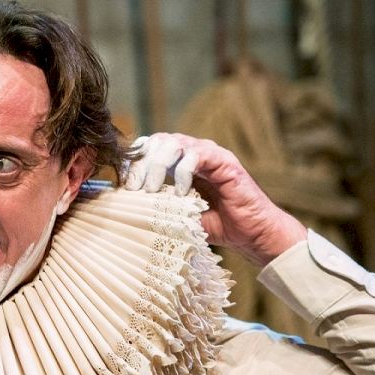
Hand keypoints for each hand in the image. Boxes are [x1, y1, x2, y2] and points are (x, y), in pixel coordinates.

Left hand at [121, 132, 305, 265]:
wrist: (250, 234)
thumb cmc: (216, 225)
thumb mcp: (176, 215)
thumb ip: (156, 205)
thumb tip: (124, 207)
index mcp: (179, 162)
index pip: (149, 148)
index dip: (132, 162)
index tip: (123, 185)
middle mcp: (193, 153)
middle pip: (157, 141)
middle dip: (140, 163)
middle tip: (134, 189)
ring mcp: (209, 154)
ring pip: (173, 143)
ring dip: (157, 166)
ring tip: (152, 190)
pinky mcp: (224, 161)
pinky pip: (197, 155)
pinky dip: (183, 172)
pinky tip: (182, 193)